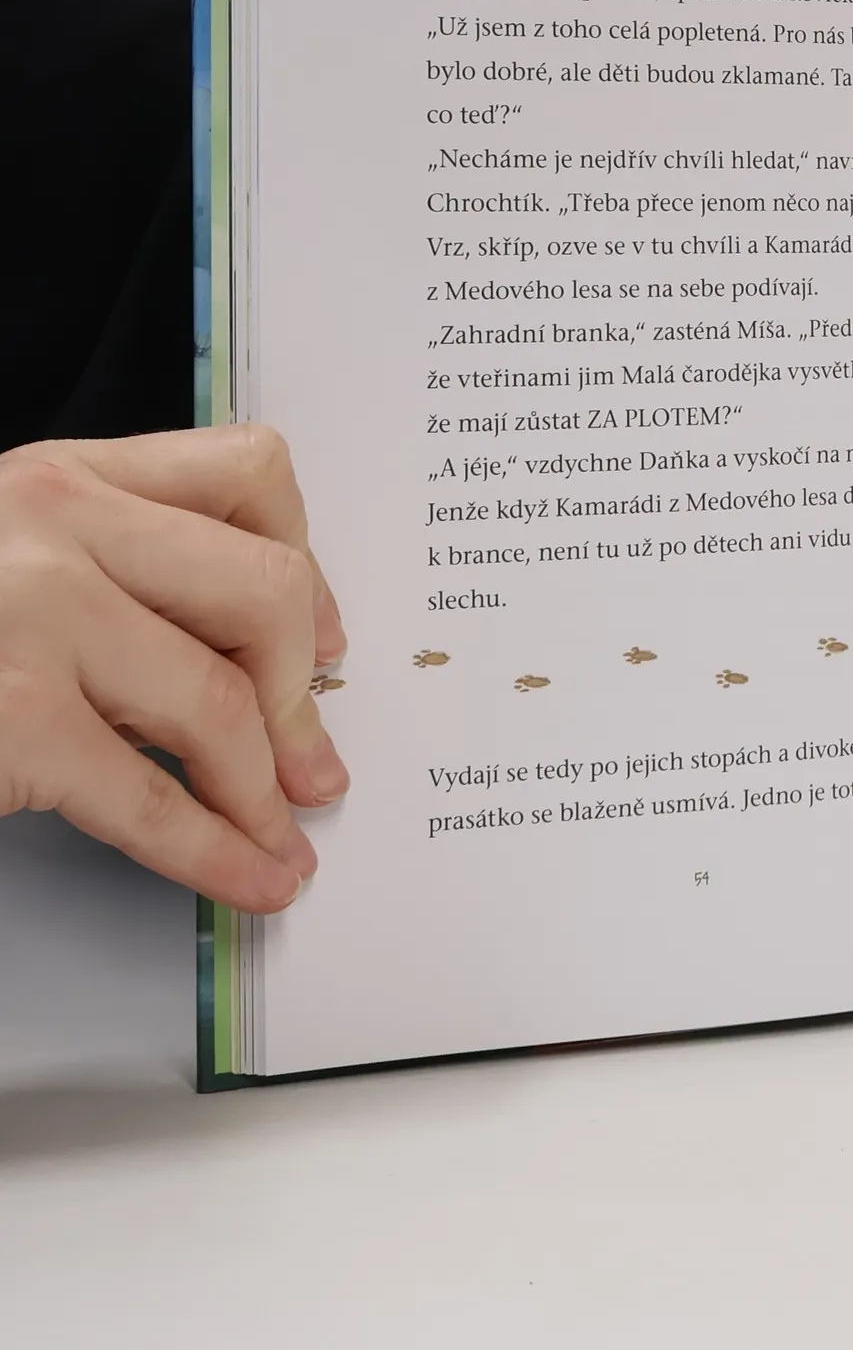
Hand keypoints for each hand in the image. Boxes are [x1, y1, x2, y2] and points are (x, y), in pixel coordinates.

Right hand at [0, 426, 349, 912]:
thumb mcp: (9, 558)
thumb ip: (117, 573)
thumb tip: (269, 660)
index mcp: (62, 475)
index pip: (249, 472)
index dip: (308, 566)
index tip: (323, 642)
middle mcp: (54, 524)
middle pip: (262, 590)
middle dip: (304, 694)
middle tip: (312, 763)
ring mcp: (30, 617)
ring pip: (220, 700)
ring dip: (267, 790)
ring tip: (286, 840)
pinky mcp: (8, 718)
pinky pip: (151, 796)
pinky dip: (216, 850)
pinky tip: (248, 877)